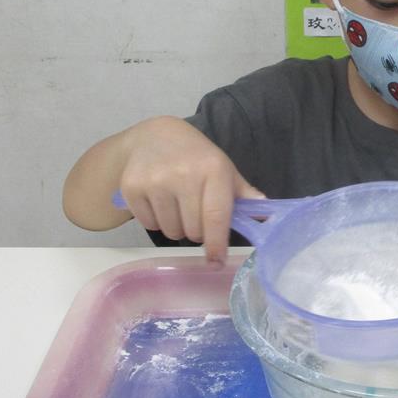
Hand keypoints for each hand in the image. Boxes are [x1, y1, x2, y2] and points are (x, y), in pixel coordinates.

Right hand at [118, 117, 263, 265]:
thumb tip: (266, 214)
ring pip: (171, 231)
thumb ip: (243, 194)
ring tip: (176, 204)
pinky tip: (159, 200)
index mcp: (213, 169)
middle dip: (197, 231)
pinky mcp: (131, 187)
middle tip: (195, 212)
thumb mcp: (224, 169)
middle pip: (193, 231)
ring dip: (177, 227)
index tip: (216, 261)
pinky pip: (149, 225)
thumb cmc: (197, 157)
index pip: (216, 216)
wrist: (155, 136)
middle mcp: (183, 174)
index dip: (217, 243)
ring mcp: (155, 180)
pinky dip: (156, 221)